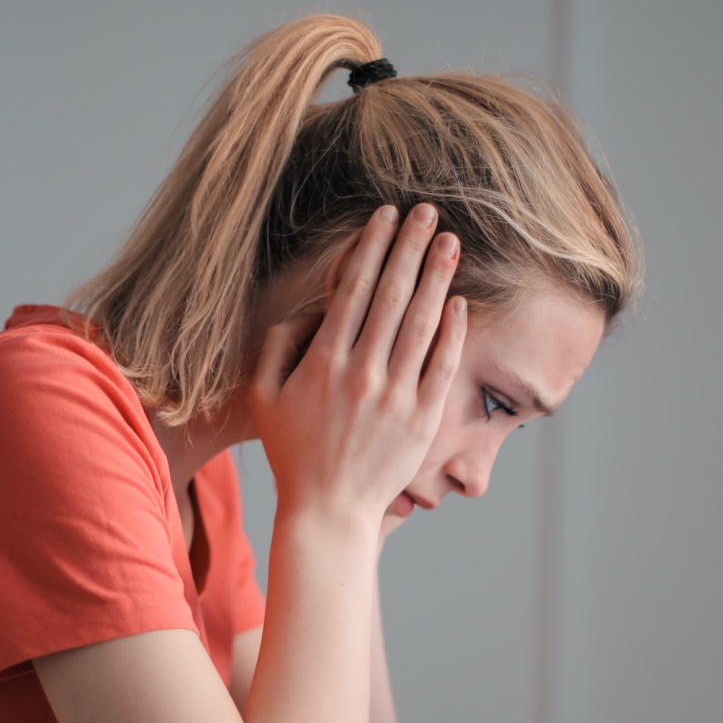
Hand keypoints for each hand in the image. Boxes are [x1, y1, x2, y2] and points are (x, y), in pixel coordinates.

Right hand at [249, 203, 465, 530]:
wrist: (328, 511)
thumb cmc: (292, 452)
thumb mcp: (263, 397)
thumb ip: (276, 346)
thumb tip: (305, 309)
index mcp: (323, 362)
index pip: (352, 289)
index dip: (372, 247)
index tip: (386, 216)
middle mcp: (361, 374)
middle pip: (391, 295)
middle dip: (411, 247)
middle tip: (428, 212)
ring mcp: (395, 397)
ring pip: (421, 323)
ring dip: (437, 277)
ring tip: (450, 241)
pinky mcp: (421, 420)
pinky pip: (442, 366)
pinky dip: (452, 331)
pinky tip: (459, 301)